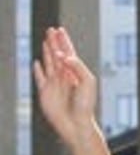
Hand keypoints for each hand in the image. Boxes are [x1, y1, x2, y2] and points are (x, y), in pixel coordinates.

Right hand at [33, 27, 96, 147]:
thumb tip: (63, 56)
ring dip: (47, 52)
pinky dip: (37, 70)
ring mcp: (54, 84)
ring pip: (49, 63)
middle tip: (50, 30)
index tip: (60, 30)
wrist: (75, 125)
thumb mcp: (87, 81)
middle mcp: (65, 77)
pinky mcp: (45, 93)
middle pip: (58, 55)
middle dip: (54, 42)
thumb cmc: (85, 106)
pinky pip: (39, 78)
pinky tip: (36, 63)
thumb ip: (76, 66)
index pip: (69, 53)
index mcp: (76, 74)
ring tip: (45, 40)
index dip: (64, 41)